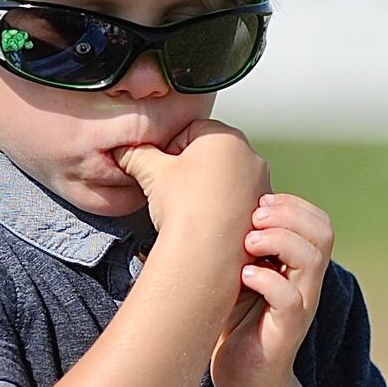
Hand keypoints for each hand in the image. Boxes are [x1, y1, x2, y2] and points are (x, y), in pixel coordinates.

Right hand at [113, 120, 270, 247]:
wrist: (205, 256)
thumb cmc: (184, 211)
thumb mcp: (151, 172)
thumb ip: (136, 153)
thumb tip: (125, 150)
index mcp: (226, 137)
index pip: (191, 130)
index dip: (170, 149)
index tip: (162, 168)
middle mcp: (251, 158)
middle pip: (212, 153)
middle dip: (191, 168)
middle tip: (174, 189)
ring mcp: (261, 186)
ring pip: (227, 178)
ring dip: (208, 187)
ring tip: (190, 207)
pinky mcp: (262, 212)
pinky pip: (239, 201)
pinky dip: (224, 207)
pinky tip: (207, 220)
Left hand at [211, 193, 334, 386]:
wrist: (241, 378)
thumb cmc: (234, 320)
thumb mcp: (238, 272)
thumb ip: (242, 243)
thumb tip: (220, 202)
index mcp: (299, 265)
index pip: (319, 221)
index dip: (293, 204)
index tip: (258, 202)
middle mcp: (306, 283)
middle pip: (324, 232)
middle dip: (288, 214)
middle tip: (254, 217)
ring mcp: (301, 306)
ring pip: (312, 259)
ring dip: (279, 241)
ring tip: (249, 244)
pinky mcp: (287, 331)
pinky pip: (291, 299)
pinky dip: (267, 281)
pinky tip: (244, 277)